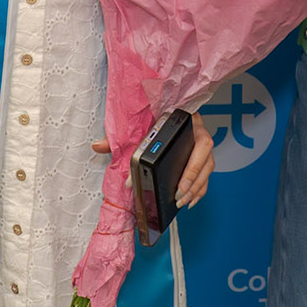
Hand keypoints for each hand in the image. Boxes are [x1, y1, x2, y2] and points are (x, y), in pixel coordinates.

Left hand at [92, 110, 216, 208]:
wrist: (160, 105)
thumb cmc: (150, 115)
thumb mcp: (136, 124)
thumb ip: (117, 137)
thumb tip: (98, 146)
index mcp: (184, 118)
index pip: (195, 138)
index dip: (191, 165)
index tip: (180, 183)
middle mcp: (197, 128)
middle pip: (204, 155)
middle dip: (193, 180)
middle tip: (179, 196)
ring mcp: (201, 141)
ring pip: (208, 166)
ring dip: (197, 187)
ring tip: (182, 201)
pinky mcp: (202, 153)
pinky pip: (207, 172)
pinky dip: (199, 187)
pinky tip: (190, 199)